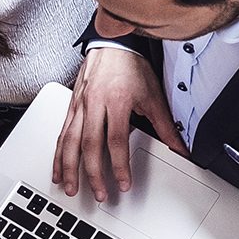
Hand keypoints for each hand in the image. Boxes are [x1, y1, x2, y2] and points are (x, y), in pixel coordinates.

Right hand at [56, 45, 187, 201]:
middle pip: (90, 145)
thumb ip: (166, 126)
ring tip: (72, 188)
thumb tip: (181, 148)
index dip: (119, 165)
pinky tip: (58, 169)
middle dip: (93, 174)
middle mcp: (94, 104)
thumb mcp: (153, 95)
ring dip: (70, 168)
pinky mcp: (71, 106)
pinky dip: (58, 154)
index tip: (123, 183)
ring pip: (69, 141)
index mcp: (116, 101)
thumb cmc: (132, 67)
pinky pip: (61, 133)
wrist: (112, 44)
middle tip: (100, 194)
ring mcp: (79, 105)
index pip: (116, 140)